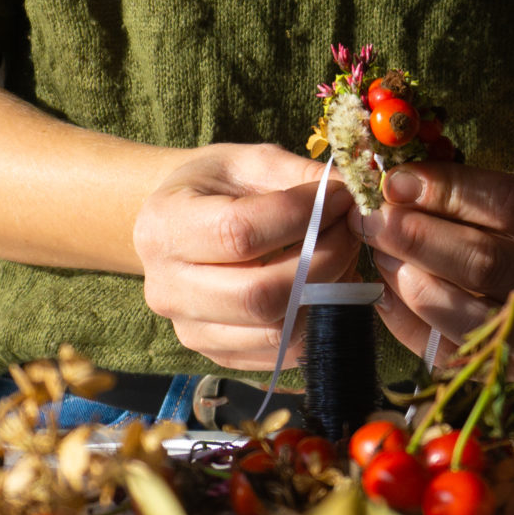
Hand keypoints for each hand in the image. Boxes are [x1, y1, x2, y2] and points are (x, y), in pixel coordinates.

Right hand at [133, 144, 359, 370]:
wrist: (175, 225)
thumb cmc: (213, 187)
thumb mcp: (246, 161)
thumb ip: (295, 174)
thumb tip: (348, 195)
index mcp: (164, 225)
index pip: (240, 233)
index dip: (301, 217)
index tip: (338, 198)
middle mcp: (166, 286)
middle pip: (258, 295)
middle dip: (322, 263)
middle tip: (349, 234)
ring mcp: (188, 328)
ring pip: (274, 332)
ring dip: (325, 297)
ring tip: (342, 261)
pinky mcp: (215, 353)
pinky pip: (279, 353)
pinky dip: (314, 323)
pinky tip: (324, 289)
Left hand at [358, 164, 513, 377]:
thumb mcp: (507, 191)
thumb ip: (457, 190)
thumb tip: (394, 187)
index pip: (508, 204)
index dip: (445, 191)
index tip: (396, 181)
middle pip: (486, 263)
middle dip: (417, 238)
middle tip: (374, 220)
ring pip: (465, 314)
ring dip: (409, 280)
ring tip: (383, 253)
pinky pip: (448, 351)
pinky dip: (406, 320)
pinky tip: (388, 290)